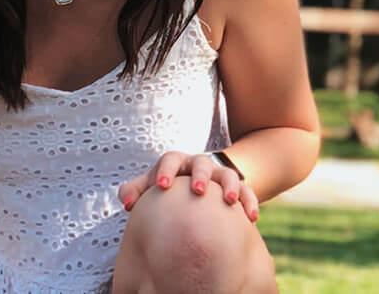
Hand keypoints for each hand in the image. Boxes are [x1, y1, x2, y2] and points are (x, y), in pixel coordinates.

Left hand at [117, 151, 258, 222]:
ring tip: (229, 201)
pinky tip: (251, 218)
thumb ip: (134, 191)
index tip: (161, 187)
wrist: (194, 188)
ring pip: (229, 174)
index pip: (170, 159)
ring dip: (230, 186)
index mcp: (176, 163)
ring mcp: (220, 176)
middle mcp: (199, 166)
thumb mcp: (150, 187)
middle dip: (200, 175)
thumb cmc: (167, 188)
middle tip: (198, 191)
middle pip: (201, 163)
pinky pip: (247, 191)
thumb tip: (127, 205)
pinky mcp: (237, 188)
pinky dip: (250, 202)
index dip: (165, 171)